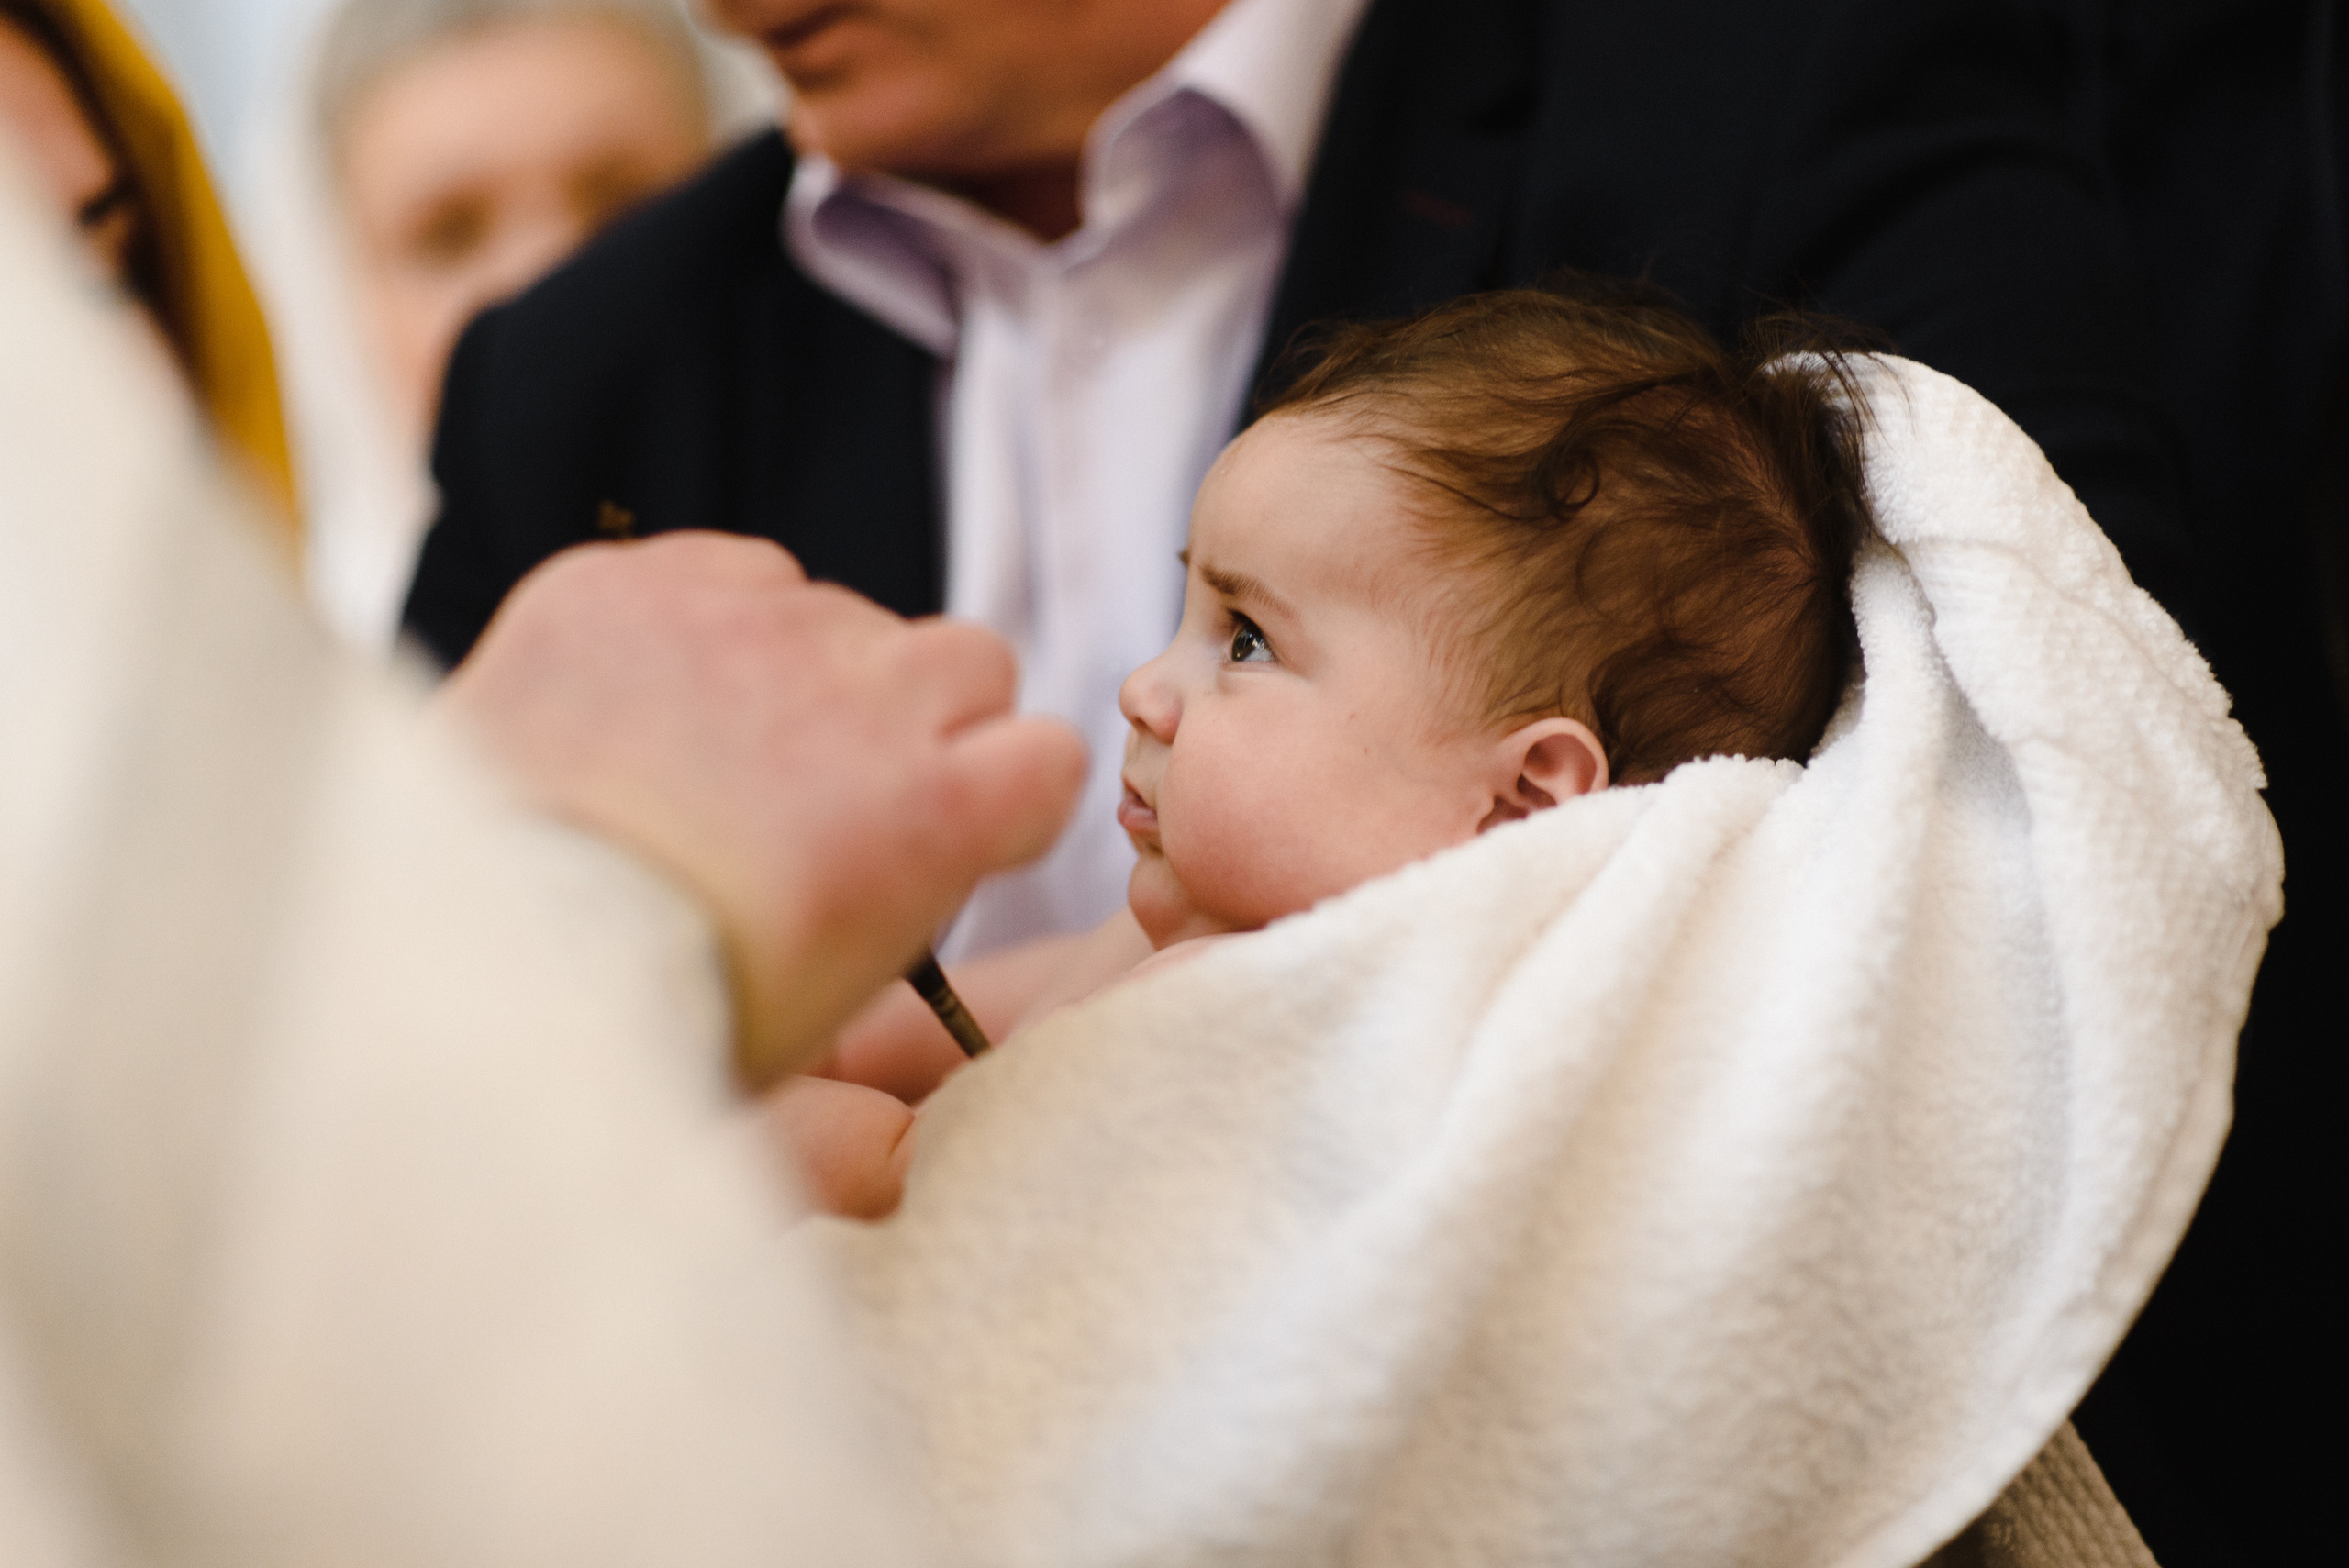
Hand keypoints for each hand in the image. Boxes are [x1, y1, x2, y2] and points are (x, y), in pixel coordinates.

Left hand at [440, 533, 1087, 1083]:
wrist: (456, 953)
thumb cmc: (630, 1027)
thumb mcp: (787, 1070)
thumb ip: (867, 1082)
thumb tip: (892, 1167)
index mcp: (932, 812)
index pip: (1047, 756)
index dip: (998, 797)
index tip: (942, 835)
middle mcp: (860, 694)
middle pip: (964, 660)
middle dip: (917, 719)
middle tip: (825, 794)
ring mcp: (743, 624)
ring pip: (837, 610)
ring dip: (802, 672)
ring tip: (707, 762)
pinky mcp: (630, 584)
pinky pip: (724, 572)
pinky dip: (703, 625)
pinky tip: (643, 709)